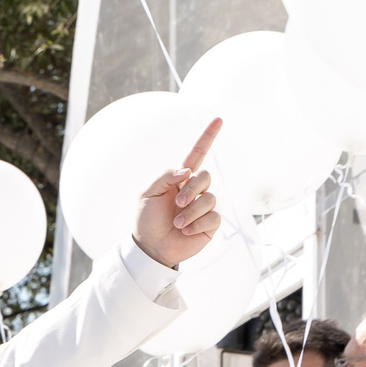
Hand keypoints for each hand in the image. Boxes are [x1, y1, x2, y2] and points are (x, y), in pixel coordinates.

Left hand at [133, 119, 222, 268]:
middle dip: (191, 190)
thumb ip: (165, 176)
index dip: (207, 137)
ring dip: (191, 212)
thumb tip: (188, 171)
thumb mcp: (147, 193)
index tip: (218, 119)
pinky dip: (197, 224)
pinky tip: (185, 231)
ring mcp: (203, 207)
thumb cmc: (147, 220)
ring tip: (177, 224)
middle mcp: (194, 190)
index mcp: (180, 179)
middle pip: (205, 177)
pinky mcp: (210, 224)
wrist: (150, 247)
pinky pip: (213, 217)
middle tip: (177, 204)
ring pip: (209, 199)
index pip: (197, 154)